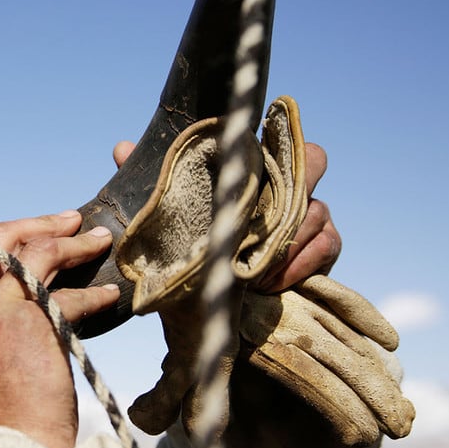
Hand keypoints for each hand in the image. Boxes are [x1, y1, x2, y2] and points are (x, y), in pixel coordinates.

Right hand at [0, 211, 119, 447]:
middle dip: (39, 223)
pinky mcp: (28, 321)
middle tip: (71, 221)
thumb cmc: (2, 420)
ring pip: (36, 251)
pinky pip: (67, 292)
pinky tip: (110, 296)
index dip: (5, 238)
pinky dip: (93, 293)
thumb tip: (30, 295)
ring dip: (74, 243)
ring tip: (101, 241)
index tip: (36, 235)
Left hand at [113, 138, 339, 292]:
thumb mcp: (167, 220)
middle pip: (313, 162)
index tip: (260, 147)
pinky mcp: (323, 248)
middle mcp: (287, 187)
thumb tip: (121, 149)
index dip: (279, 138)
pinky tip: (270, 282)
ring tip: (252, 269)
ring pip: (317, 210)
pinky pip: (327, 245)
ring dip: (285, 241)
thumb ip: (153, 184)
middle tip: (262, 216)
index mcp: (255, 171)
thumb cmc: (191, 252)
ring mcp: (311, 216)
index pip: (281, 139)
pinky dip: (299, 263)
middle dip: (295, 184)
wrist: (208, 309)